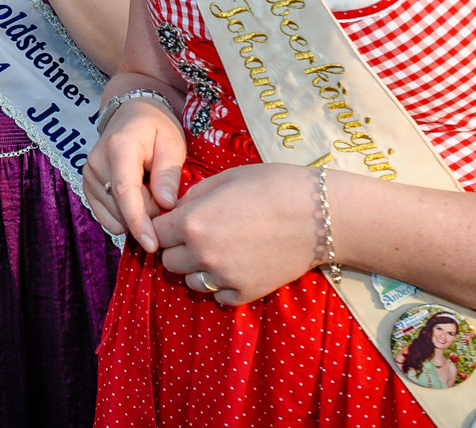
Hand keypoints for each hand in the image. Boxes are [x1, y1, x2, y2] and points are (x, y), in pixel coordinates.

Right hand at [83, 99, 186, 253]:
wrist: (132, 114)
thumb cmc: (156, 127)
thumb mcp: (172, 143)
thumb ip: (168, 174)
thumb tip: (166, 205)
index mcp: (119, 148)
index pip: (125, 192)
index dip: (139, 222)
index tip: (152, 245)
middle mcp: (96, 163)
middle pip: (121, 208)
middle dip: (148, 214)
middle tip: (165, 194)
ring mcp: (88, 175)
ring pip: (115, 216)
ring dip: (137, 215)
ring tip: (150, 191)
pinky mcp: (86, 186)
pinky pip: (107, 216)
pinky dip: (125, 216)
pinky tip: (138, 199)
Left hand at [151, 163, 320, 306]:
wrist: (318, 214)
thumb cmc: (272, 185)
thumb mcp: (225, 178)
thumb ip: (194, 195)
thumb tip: (177, 208)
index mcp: (193, 222)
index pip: (157, 232)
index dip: (166, 225)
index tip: (178, 220)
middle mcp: (203, 254)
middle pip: (169, 261)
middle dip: (178, 248)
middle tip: (199, 235)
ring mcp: (224, 277)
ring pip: (191, 282)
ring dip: (198, 268)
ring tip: (220, 251)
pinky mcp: (246, 293)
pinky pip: (219, 296)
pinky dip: (222, 285)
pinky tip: (237, 266)